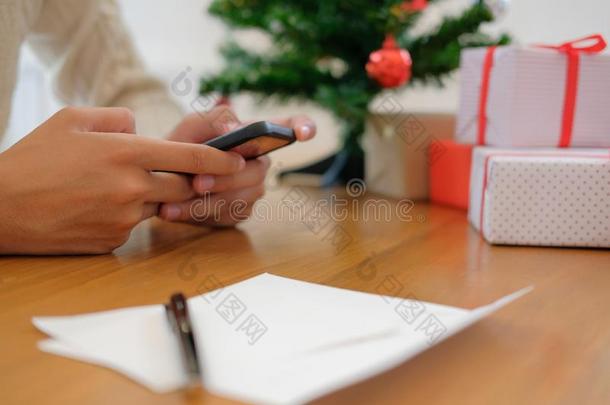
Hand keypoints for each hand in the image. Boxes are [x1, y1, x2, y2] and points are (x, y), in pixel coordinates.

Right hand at [0, 107, 244, 253]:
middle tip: (182, 173)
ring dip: (151, 198)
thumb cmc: (33, 159)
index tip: (240, 159)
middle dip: (189, 181)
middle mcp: (132, 188)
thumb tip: (140, 128)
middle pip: (185, 188)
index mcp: (126, 153)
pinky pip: (134, 227)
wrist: (0, 208)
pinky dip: (127, 215)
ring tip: (115, 186)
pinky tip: (96, 207)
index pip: (191, 157)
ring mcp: (123, 219)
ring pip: (159, 207)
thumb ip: (117, 118)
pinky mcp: (113, 242)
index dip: (221, 159)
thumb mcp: (72, 120)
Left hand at [160, 106, 316, 225]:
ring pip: (242, 198)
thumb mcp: (193, 125)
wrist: (161, 177)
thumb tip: (236, 129)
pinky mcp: (238, 214)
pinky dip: (197, 214)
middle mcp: (259, 164)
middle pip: (257, 173)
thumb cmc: (182, 145)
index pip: (287, 126)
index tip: (306, 132)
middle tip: (197, 182)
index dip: (303, 126)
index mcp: (254, 137)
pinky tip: (173, 211)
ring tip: (175, 199)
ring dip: (208, 200)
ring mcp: (251, 191)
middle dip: (226, 179)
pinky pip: (226, 216)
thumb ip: (214, 120)